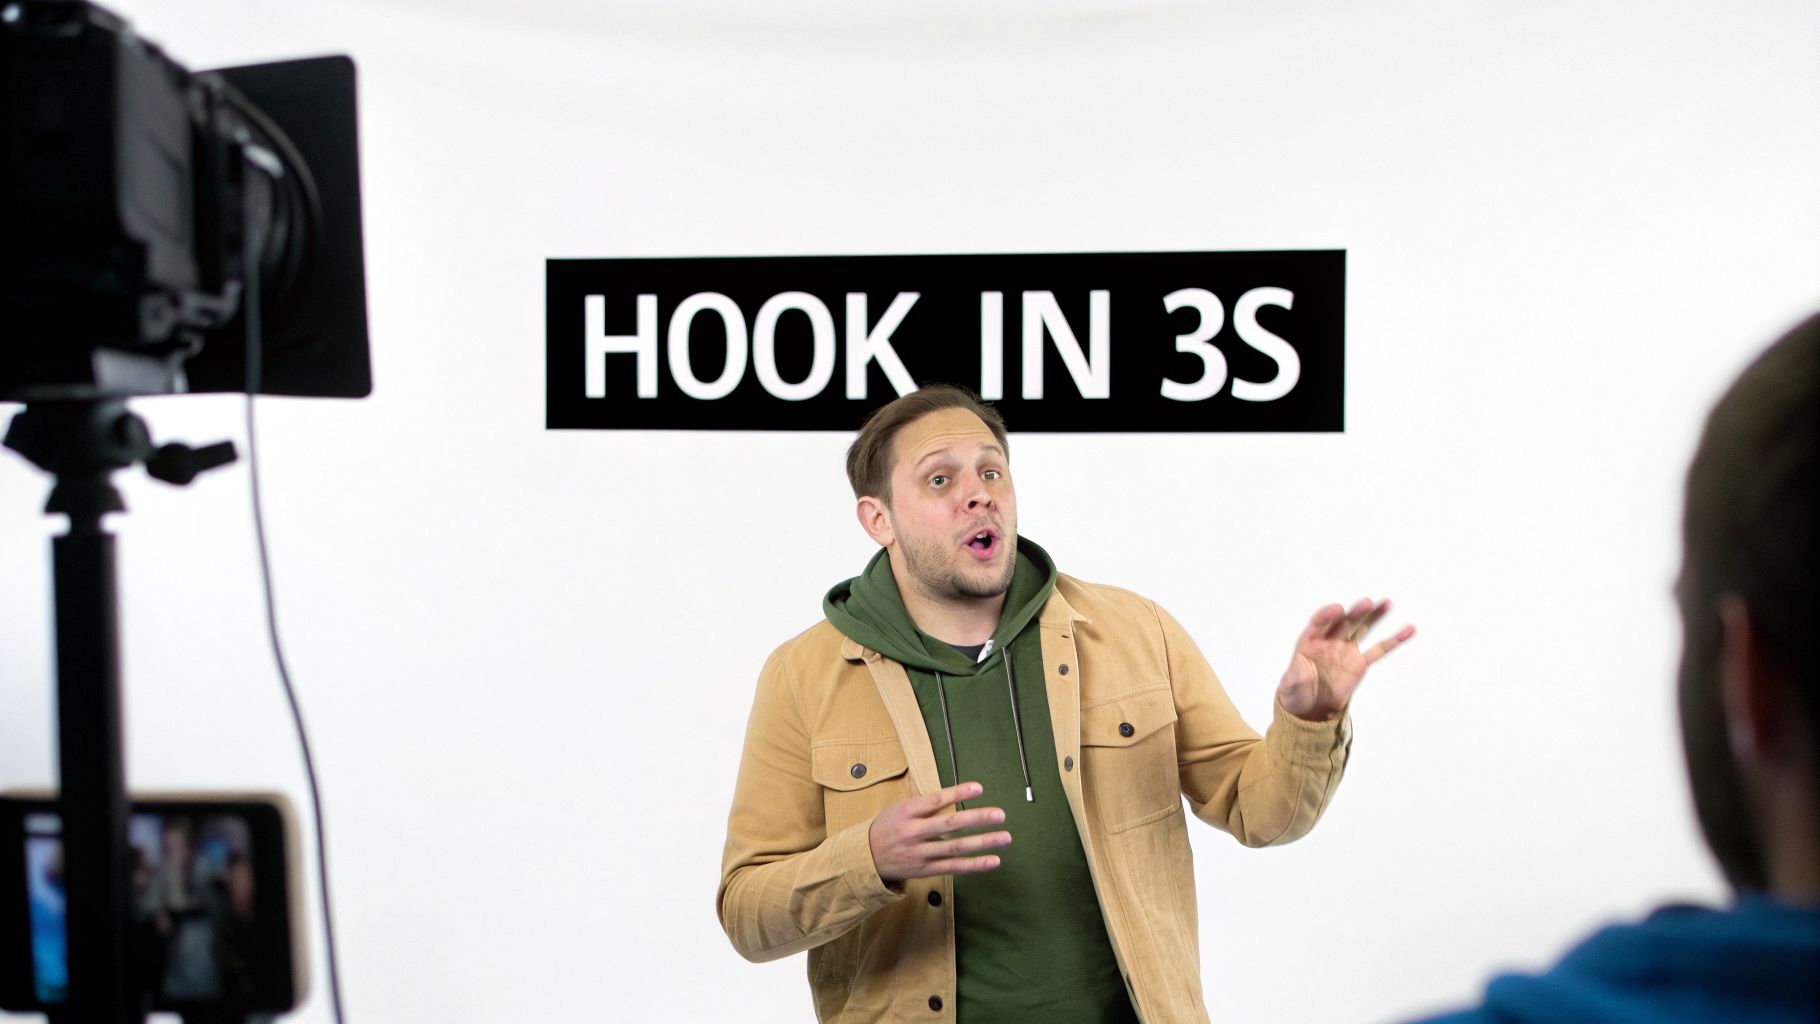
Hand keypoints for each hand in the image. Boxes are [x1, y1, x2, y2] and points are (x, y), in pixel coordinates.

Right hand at [868, 781, 1010, 882]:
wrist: (865, 858)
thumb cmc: (888, 827)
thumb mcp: (900, 808)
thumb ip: (926, 805)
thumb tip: (957, 797)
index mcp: (907, 812)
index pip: (935, 800)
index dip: (957, 793)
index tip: (979, 788)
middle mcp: (914, 833)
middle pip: (949, 825)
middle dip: (976, 819)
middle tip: (1000, 814)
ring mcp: (921, 853)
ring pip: (955, 848)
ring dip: (983, 843)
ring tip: (1006, 837)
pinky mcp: (926, 870)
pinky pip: (954, 867)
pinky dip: (975, 864)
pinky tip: (994, 860)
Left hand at [1276, 598, 1414, 721]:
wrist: (1311, 707)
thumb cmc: (1296, 691)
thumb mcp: (1290, 685)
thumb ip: (1295, 674)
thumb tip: (1300, 662)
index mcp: (1309, 641)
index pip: (1319, 623)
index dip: (1328, 615)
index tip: (1338, 609)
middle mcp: (1329, 641)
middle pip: (1344, 622)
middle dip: (1355, 612)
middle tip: (1367, 603)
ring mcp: (1346, 650)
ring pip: (1362, 629)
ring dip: (1374, 616)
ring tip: (1387, 603)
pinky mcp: (1360, 662)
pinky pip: (1379, 650)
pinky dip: (1393, 640)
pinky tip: (1408, 630)